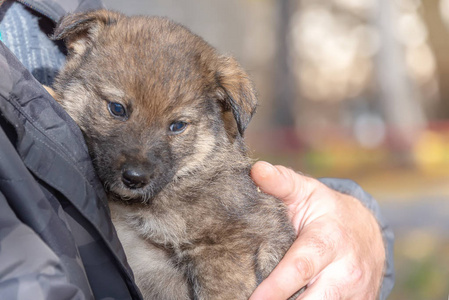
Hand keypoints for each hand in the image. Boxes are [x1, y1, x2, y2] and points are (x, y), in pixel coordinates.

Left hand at [249, 161, 384, 298]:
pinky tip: (291, 298)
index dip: (275, 288)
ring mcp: (355, 293)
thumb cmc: (327, 211)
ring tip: (267, 299)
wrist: (368, 232)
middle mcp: (346, 271)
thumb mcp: (306, 192)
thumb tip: (256, 170)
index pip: (299, 268)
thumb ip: (281, 182)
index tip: (253, 299)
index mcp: (329, 240)